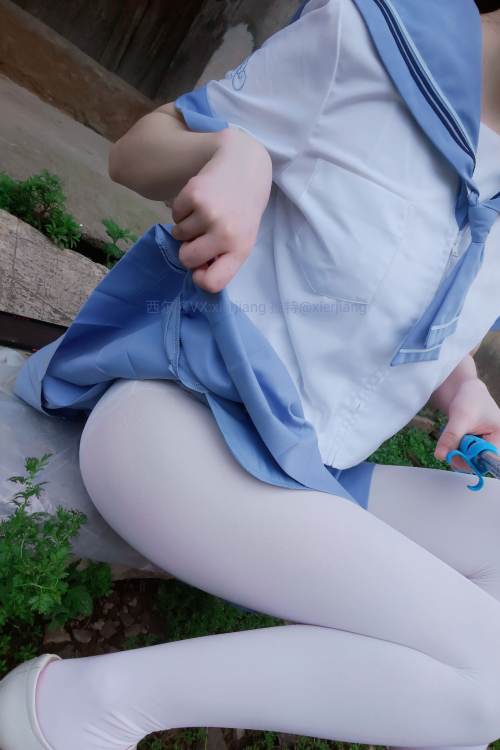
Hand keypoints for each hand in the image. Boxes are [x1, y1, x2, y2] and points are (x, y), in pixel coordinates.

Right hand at [170, 127, 271, 292]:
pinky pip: (174, 215)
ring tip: (205, 212)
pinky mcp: (193, 194)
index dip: (200, 279)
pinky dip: (182, 210)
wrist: (246, 167)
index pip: (213, 283)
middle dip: (188, 249)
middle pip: (187, 259)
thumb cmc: (243, 210)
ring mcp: (208, 214)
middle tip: (201, 234)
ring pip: (178, 235)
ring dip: (186, 226)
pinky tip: (199, 200)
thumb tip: (195, 270)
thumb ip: (222, 256)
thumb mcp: (242, 237)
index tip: (200, 268)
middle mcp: (225, 234)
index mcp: (240, 249)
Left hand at [434, 378, 499, 470]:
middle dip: (461, 455)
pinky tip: (456, 438)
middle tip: (450, 443)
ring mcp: (487, 447)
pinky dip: (457, 449)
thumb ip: (451, 436)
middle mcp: (497, 445)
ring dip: (457, 452)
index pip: (486, 461)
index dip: (469, 461)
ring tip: (456, 435)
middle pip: (478, 462)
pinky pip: (466, 456)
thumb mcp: (460, 417)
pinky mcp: (478, 448)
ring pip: (469, 460)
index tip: (452, 454)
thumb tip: (440, 456)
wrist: (465, 391)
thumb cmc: (470, 400)